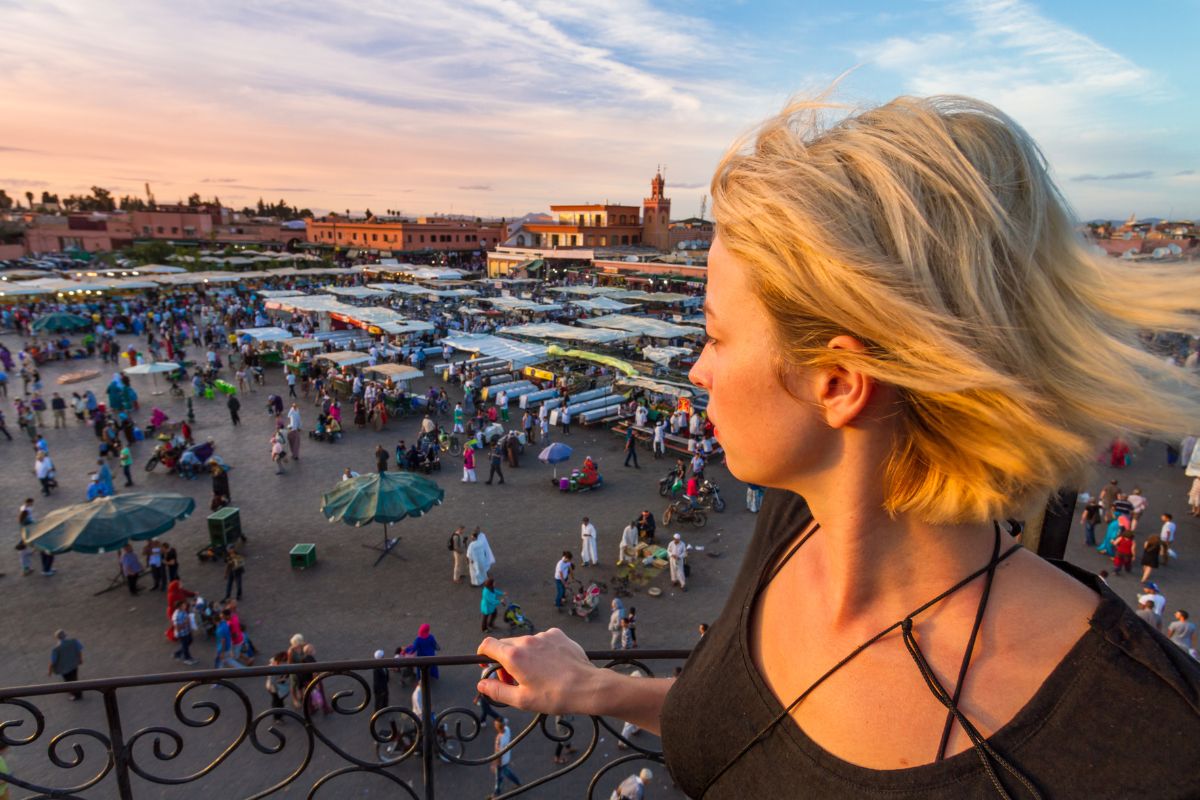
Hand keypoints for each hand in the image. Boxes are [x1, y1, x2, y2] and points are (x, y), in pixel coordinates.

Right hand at [476, 628, 602, 715]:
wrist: (586, 687)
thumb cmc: (554, 696)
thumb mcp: (521, 700)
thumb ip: (497, 691)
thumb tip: (481, 684)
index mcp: (514, 656)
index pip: (488, 644)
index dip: (483, 654)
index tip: (486, 664)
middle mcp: (527, 640)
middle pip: (506, 645)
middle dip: (505, 661)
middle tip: (514, 680)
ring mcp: (544, 636)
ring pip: (525, 643)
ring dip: (524, 656)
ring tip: (537, 676)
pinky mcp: (558, 635)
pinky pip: (542, 640)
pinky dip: (541, 651)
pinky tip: (551, 666)